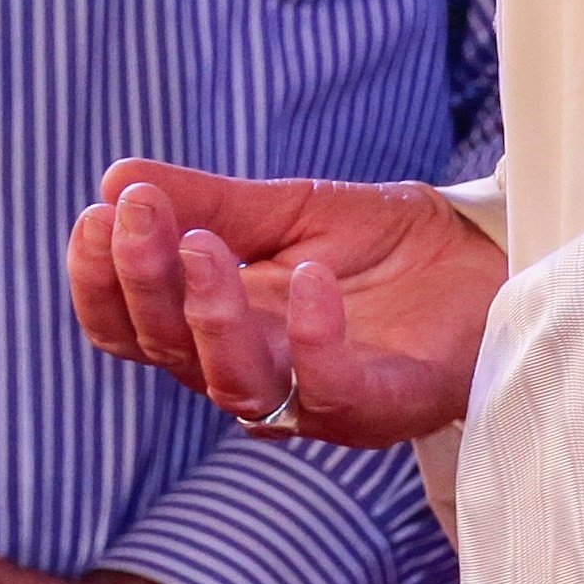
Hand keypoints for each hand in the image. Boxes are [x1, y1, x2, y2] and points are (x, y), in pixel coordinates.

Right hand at [69, 163, 502, 447]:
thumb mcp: (285, 207)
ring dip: (208, 314)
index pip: (125, 325)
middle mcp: (248, 371)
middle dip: (142, 280)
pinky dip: (312, 339)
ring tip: (206, 246)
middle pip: (165, 350)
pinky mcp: (382, 404)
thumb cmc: (380, 246)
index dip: (97, 280)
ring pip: (232, 383)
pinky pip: (331, 392)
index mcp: (210, 325)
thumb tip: (115, 179)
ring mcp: (311, 397)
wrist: (485, 262)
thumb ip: (208, 202)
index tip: (98, 214)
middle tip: (138, 211)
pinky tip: (310, 277)